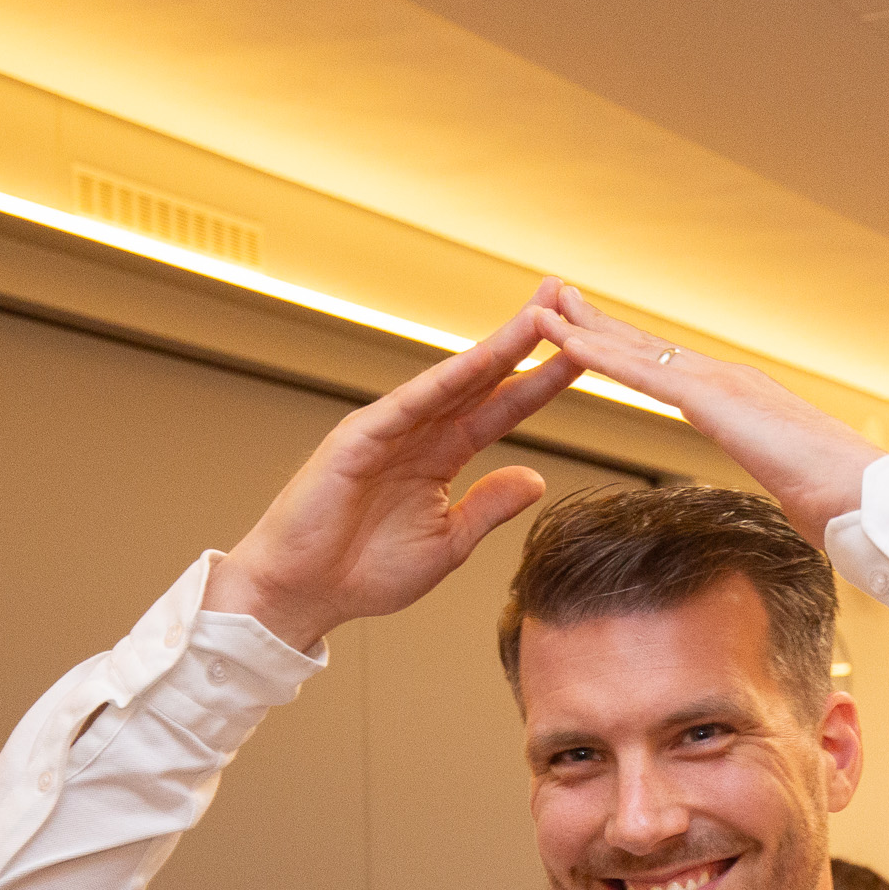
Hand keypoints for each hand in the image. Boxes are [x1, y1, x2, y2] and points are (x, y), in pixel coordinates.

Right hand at [210, 283, 584, 648]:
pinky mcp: (358, 440)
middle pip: (483, 376)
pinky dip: (445, 380)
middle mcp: (419, 431)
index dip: (543, 378)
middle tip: (568, 296)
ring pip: (453, 379)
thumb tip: (536, 478)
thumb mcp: (449, 542)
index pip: (503, 407)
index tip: (585, 350)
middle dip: (526, 337)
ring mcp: (388, 430)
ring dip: (497, 346)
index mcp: (441, 454)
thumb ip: (489, 507)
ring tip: (540, 315)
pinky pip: (409, 404)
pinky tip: (482, 360)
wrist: (303, 594)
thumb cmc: (365, 571)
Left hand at [546, 287, 883, 542]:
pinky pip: (642, 374)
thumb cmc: (841, 504)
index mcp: (743, 402)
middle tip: (557, 299)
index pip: (674, 372)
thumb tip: (798, 506)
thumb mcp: (797, 491)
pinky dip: (598, 354)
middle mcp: (728, 380)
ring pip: (637, 352)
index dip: (631, 352)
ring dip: (584, 327)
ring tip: (542, 306)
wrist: (865, 497)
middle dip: (600, 324)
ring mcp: (721, 384)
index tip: (598, 336)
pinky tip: (565, 342)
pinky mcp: (713, 400)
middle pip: (649, 349)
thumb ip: (787, 486)